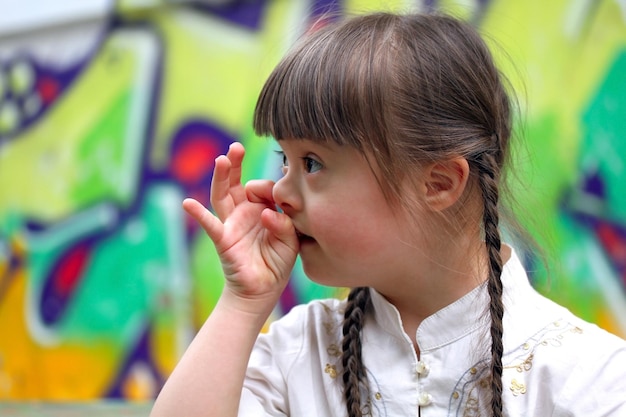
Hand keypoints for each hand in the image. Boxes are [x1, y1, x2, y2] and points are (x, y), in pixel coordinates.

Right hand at [183, 142, 298, 310]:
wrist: (262, 291)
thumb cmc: (277, 264)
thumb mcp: (291, 242)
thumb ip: (285, 225)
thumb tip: (268, 214)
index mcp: (263, 209)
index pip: (264, 188)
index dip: (271, 189)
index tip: (280, 197)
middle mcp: (245, 212)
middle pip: (236, 183)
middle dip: (235, 164)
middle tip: (237, 147)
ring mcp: (232, 224)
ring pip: (222, 196)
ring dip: (221, 177)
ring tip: (222, 159)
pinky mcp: (224, 240)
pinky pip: (210, 225)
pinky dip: (198, 214)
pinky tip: (188, 203)